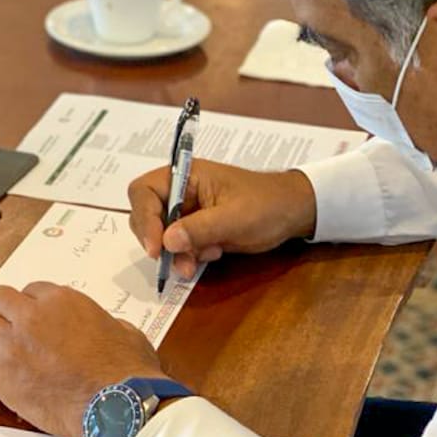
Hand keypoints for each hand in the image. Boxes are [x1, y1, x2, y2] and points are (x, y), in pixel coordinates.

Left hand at [0, 283, 168, 436]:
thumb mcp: (124, 331)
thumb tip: (104, 329)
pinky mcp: (3, 377)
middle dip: (1, 313)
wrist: (119, 405)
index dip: (31, 306)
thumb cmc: (128, 371)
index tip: (35, 321)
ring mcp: (14, 346)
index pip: (31, 290)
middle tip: (8, 331)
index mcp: (62, 301)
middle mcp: (33, 317)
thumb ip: (104, 322)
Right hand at [127, 160, 316, 278]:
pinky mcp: (197, 230)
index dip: (144, 219)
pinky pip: (179, 246)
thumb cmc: (267, 204)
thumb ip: (200, 228)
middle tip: (176, 260)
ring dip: (175, 254)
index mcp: (186, 175)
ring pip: (161, 236)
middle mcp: (180, 191)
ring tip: (199, 262)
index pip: (144, 191)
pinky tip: (213, 253)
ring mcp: (188, 211)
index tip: (156, 247)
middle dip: (158, 240)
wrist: (293, 213)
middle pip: (146, 215)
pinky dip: (189, 257)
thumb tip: (166, 241)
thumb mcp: (235, 217)